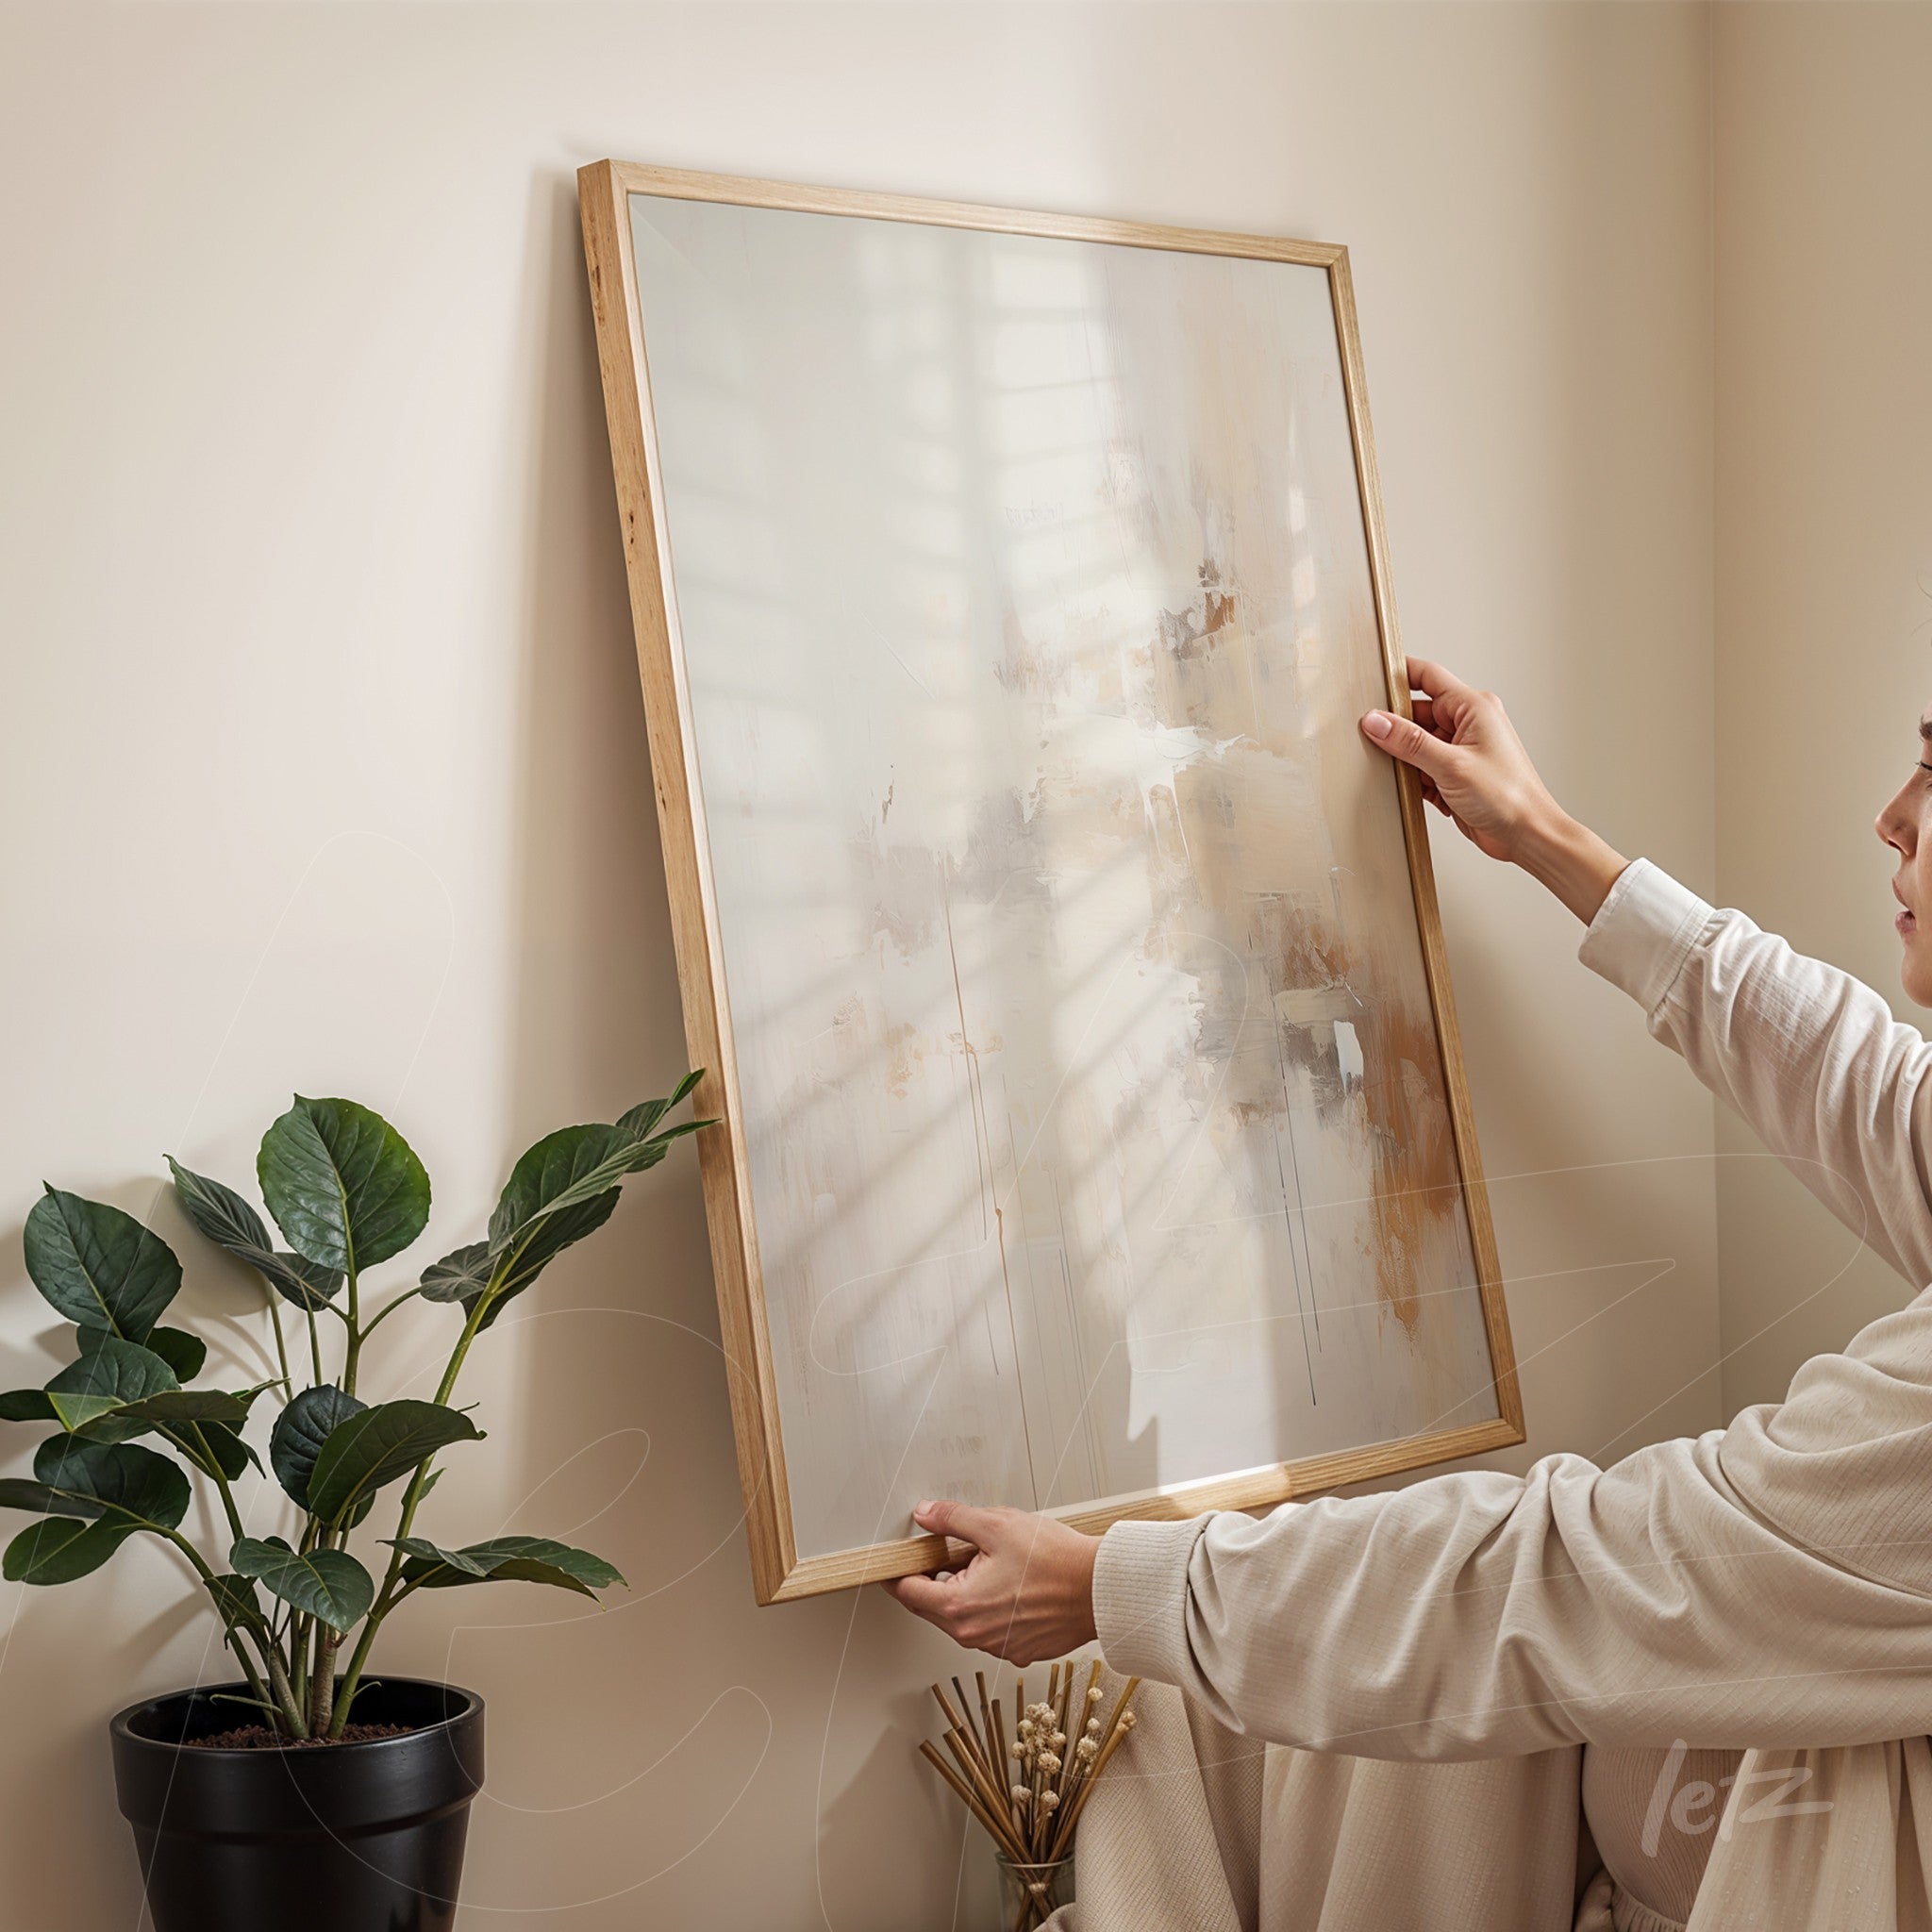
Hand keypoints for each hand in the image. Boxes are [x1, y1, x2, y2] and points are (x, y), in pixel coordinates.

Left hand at [881, 1500, 1099, 1663]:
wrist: (1100, 1588)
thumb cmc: (1055, 1560)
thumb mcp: (996, 1525)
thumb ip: (953, 1519)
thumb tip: (926, 1515)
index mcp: (959, 1607)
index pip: (908, 1593)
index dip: (900, 1571)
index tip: (898, 1560)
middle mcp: (974, 1636)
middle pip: (934, 1607)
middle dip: (937, 1578)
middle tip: (953, 1550)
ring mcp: (998, 1647)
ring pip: (963, 1618)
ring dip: (966, 1592)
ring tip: (992, 1563)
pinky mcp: (1020, 1650)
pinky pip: (991, 1628)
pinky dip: (992, 1607)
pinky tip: (1012, 1583)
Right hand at [1360, 657, 1627, 923]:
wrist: (1526, 835)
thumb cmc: (1508, 796)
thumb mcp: (1451, 765)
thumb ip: (1410, 741)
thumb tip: (1376, 721)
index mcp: (1473, 708)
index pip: (1427, 676)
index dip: (1399, 675)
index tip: (1370, 681)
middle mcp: (1467, 724)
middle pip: (1416, 713)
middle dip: (1395, 727)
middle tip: (1371, 738)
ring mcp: (1460, 749)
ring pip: (1416, 743)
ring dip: (1404, 757)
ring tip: (1396, 770)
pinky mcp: (1454, 774)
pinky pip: (1422, 766)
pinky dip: (1413, 777)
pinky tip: (1411, 789)